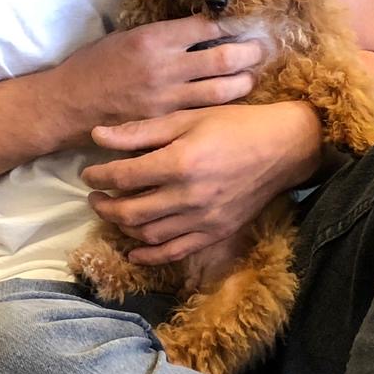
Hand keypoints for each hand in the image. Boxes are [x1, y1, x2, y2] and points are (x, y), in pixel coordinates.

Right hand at [57, 17, 265, 145]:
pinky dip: (221, 108)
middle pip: (224, 58)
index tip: (246, 22)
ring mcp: (167, 99)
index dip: (232, 24)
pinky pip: (203, 115)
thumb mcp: (124, 38)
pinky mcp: (165, 123)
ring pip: (222, 91)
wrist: (67, 104)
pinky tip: (232, 105)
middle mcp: (166, 67)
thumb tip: (195, 31)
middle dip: (250, 52)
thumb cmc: (92, 66)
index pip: (207, 26)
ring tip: (252, 77)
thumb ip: (161, 37)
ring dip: (243, 83)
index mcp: (155, 38)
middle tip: (264, 49)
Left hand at [81, 101, 321, 264]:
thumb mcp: (187, 118)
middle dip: (104, 206)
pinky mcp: (216, 232)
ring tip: (113, 214)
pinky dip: (150, 256)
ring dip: (123, 228)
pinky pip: (175, 252)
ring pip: (148, 235)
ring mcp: (203, 219)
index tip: (89, 174)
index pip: (123, 177)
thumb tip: (98, 135)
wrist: (284, 147)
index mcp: (179, 163)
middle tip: (94, 197)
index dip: (99, 177)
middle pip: (130, 211)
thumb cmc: (236, 124)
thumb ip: (141, 131)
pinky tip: (133, 251)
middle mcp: (188, 197)